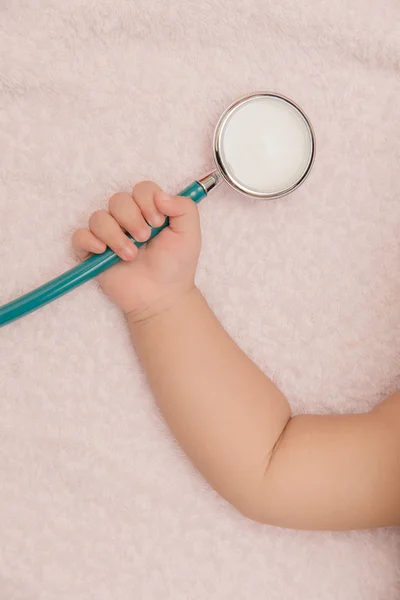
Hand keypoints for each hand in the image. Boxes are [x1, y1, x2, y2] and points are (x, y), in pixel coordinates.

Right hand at [72, 181, 200, 320]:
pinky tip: (104, 252)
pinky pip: (80, 236)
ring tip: (130, 255)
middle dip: (131, 219)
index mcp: (149, 210)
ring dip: (115, 235)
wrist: (162, 296)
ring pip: (98, 218)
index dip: (147, 201)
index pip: (141, 189)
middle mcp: (127, 219)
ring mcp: (109, 235)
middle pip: (118, 200)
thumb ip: (184, 208)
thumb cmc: (176, 265)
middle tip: (144, 239)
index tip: (158, 222)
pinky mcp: (93, 252)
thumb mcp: (190, 234)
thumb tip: (160, 195)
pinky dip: (89, 241)